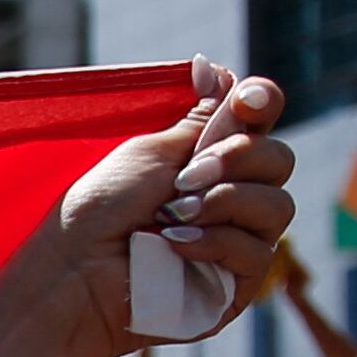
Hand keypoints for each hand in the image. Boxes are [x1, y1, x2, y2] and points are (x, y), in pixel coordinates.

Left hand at [0, 66, 294, 356]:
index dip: (262, 102)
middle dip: (237, 157)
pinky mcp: (235, 284)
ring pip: (277, 206)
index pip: (260, 119)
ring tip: (173, 215)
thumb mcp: (149, 152)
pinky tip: (175, 245)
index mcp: (209, 157)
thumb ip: (197, 119)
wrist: (76, 275)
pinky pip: (258, 252)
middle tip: (184, 177)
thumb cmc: (99, 212)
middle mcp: (231, 196)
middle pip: (280, 159)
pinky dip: (216, 242)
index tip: (246, 99)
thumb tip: (218, 71)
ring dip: (224, 202)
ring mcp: (237, 240)